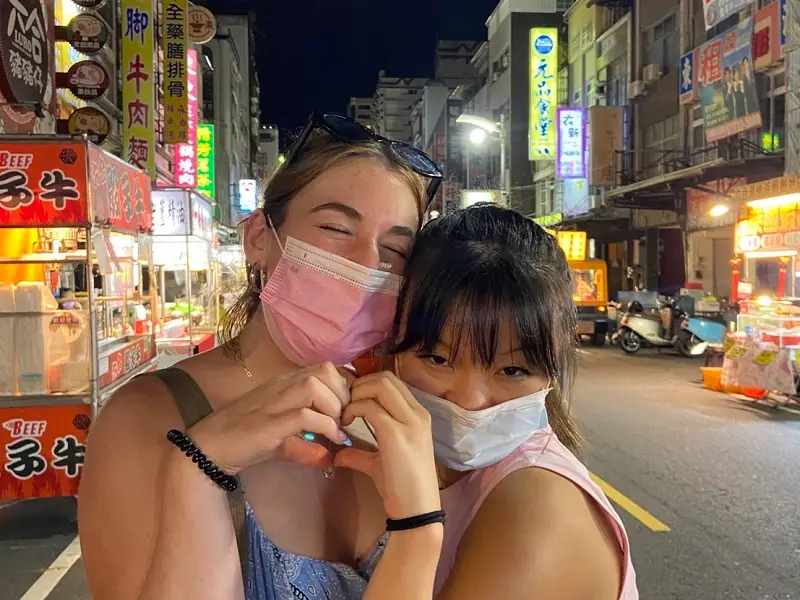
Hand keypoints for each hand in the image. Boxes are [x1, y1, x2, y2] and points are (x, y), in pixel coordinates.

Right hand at [188, 362, 354, 473]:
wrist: (209, 447)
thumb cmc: (245, 440)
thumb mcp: (283, 440)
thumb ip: (308, 446)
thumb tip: (331, 457)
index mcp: (285, 384)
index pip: (324, 368)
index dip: (342, 387)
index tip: (346, 411)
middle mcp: (280, 386)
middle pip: (324, 370)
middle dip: (343, 394)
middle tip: (345, 419)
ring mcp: (273, 402)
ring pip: (314, 386)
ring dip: (334, 407)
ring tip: (337, 428)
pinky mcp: (268, 423)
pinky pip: (304, 415)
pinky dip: (325, 427)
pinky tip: (331, 441)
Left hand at [333, 372, 439, 518]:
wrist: (416, 510)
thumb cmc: (401, 487)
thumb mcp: (378, 463)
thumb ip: (359, 453)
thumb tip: (337, 454)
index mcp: (417, 415)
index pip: (391, 381)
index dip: (366, 385)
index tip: (350, 401)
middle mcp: (417, 413)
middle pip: (385, 378)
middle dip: (359, 385)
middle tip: (343, 404)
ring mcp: (409, 422)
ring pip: (379, 386)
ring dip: (356, 395)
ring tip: (344, 414)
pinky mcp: (396, 434)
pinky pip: (370, 408)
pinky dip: (353, 410)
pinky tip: (344, 424)